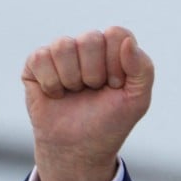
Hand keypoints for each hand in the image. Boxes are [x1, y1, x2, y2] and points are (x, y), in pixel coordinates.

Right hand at [22, 26, 153, 180]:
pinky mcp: (36, 63)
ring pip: (64, 46)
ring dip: (72, 78)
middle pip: (90, 38)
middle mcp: (88, 46)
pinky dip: (52, 83)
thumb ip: (143, 69)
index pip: (117, 34)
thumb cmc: (110, 121)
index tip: (116, 85)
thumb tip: (128, 42)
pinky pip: (41, 58)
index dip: (117, 63)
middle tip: (94, 90)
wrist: (80, 147)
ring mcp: (61, 53)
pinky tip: (57, 95)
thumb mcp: (138, 100)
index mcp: (115, 50)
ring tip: (76, 92)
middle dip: (95, 74)